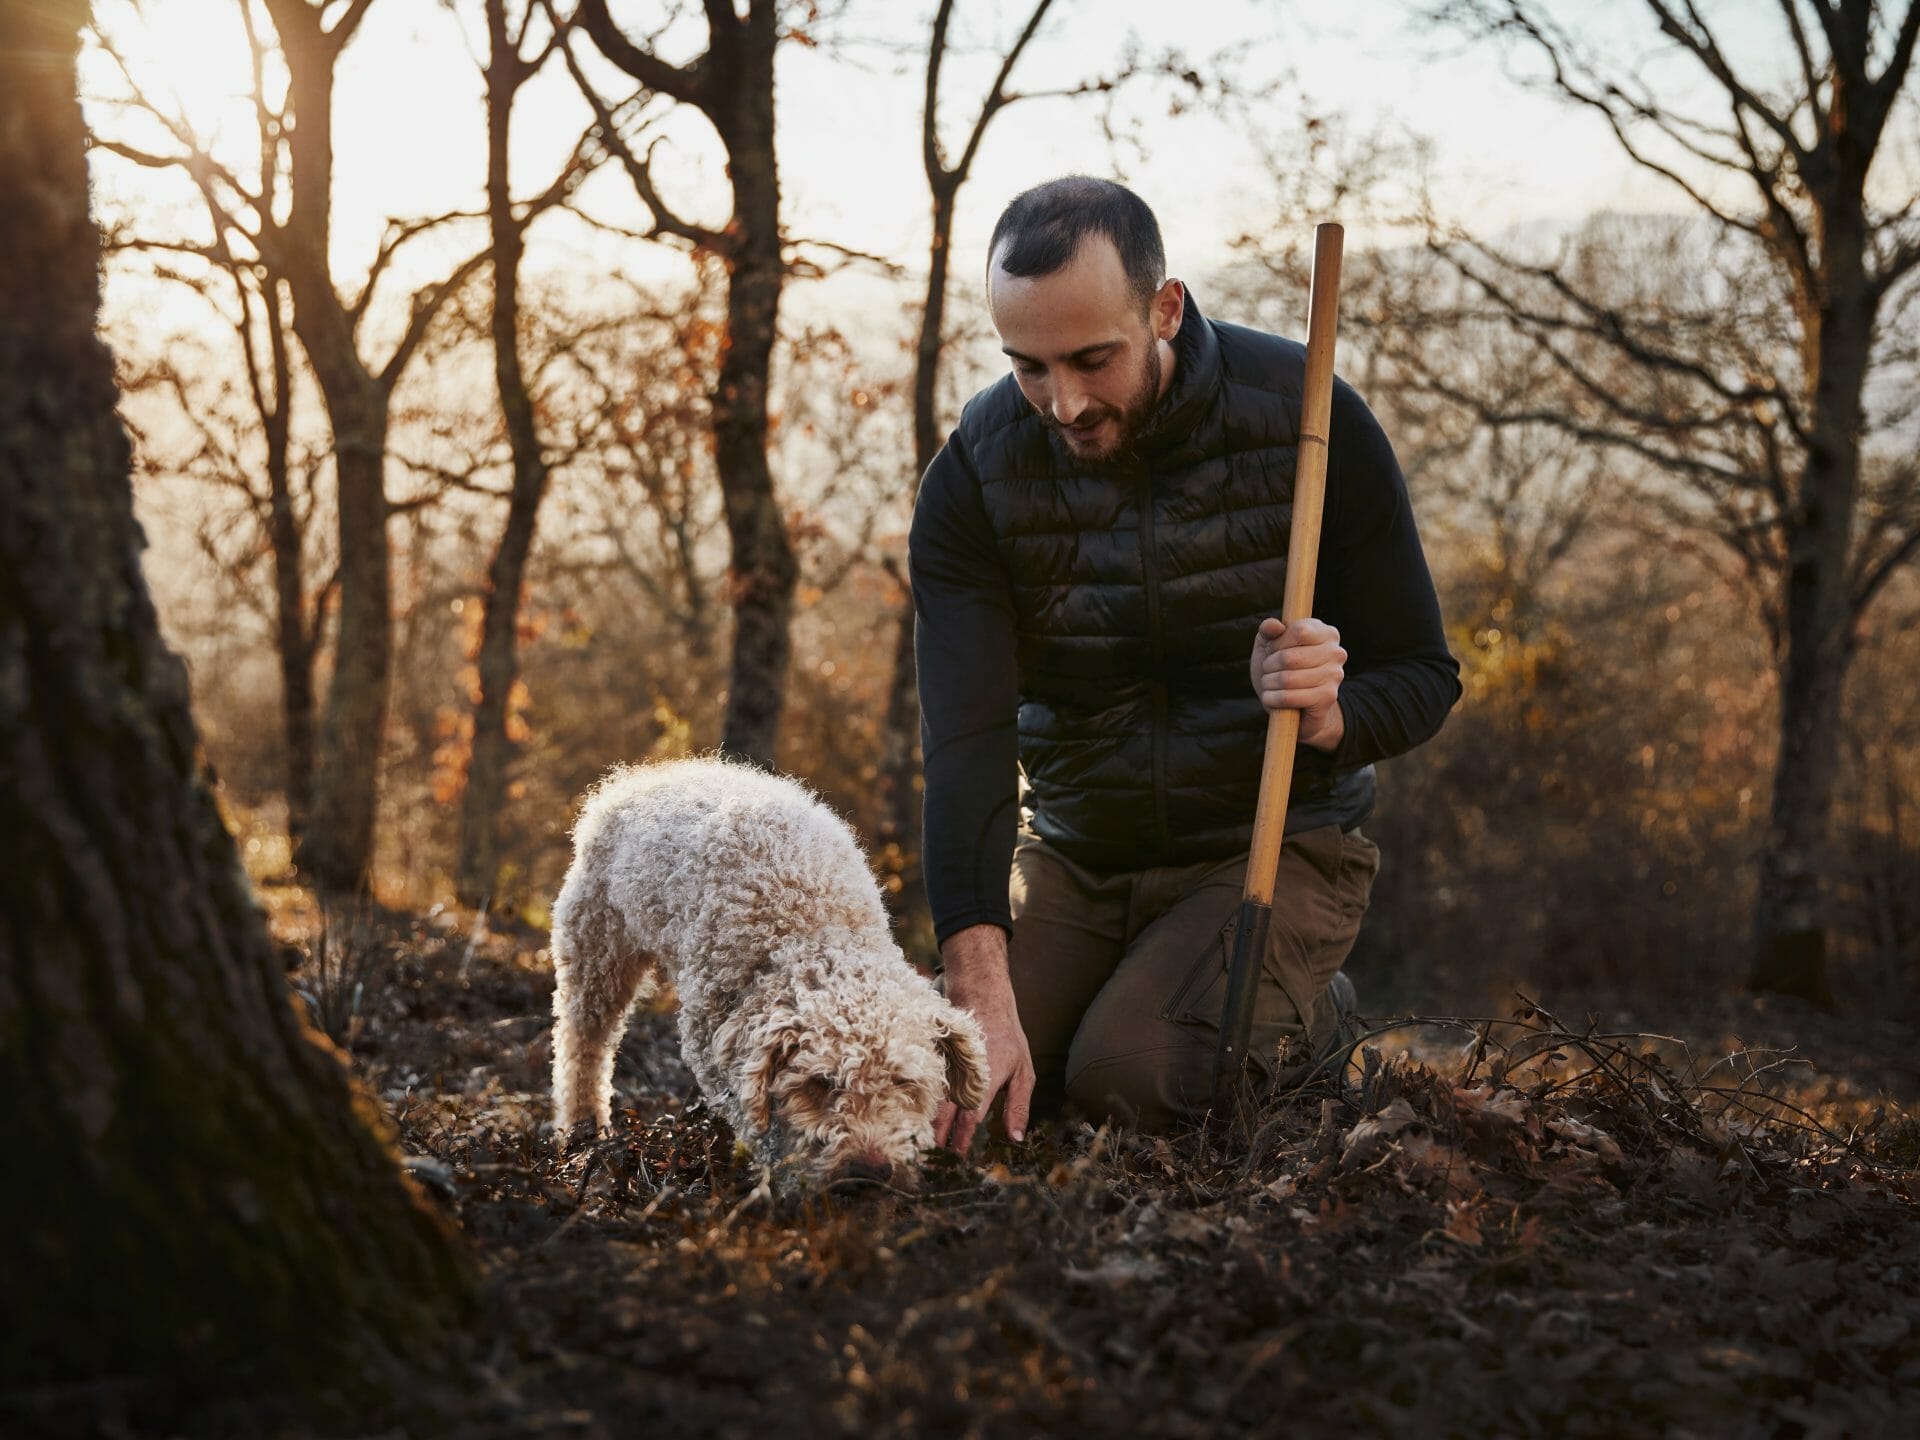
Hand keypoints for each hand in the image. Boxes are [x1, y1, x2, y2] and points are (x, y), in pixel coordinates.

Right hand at [931, 924, 1034, 1152]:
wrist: (981, 997)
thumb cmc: (1006, 1037)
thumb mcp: (1024, 1071)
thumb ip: (1018, 1106)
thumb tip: (1015, 1138)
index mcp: (984, 1081)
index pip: (970, 1118)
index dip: (962, 1140)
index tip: (957, 1158)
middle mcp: (960, 1075)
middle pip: (943, 1115)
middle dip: (937, 1140)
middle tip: (933, 1161)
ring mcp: (943, 1066)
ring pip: (928, 1102)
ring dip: (925, 1125)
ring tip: (921, 1148)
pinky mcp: (932, 1059)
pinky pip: (921, 1086)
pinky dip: (917, 1104)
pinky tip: (913, 1119)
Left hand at [1250, 615, 1346, 751]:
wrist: (1291, 705)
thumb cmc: (1279, 668)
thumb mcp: (1269, 644)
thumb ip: (1268, 630)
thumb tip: (1273, 625)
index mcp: (1326, 633)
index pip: (1299, 631)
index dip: (1278, 643)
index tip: (1273, 650)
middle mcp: (1336, 652)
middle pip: (1290, 657)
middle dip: (1269, 666)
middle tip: (1267, 672)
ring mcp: (1335, 676)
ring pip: (1287, 679)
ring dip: (1268, 683)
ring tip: (1269, 685)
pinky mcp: (1328, 698)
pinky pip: (1290, 697)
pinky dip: (1273, 699)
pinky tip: (1271, 698)